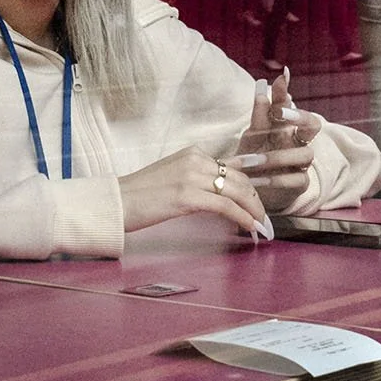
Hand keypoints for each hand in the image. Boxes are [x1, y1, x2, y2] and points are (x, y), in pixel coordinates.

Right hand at [118, 146, 270, 238]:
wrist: (117, 201)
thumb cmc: (142, 195)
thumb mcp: (174, 176)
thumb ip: (199, 178)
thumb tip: (222, 191)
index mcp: (193, 153)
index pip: (233, 169)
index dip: (249, 188)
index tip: (257, 204)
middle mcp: (196, 160)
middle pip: (240, 179)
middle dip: (256, 200)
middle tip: (264, 218)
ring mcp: (192, 176)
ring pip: (237, 191)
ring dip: (254, 210)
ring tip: (261, 226)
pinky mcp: (187, 196)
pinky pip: (225, 206)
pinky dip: (242, 217)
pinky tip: (250, 227)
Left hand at [234, 70, 320, 213]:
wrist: (250, 190)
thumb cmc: (252, 158)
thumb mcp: (251, 136)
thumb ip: (259, 115)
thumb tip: (262, 85)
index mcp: (284, 126)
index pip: (288, 105)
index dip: (285, 92)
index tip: (281, 76)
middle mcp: (297, 141)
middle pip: (313, 124)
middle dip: (301, 116)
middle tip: (281, 113)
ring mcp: (301, 162)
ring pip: (305, 154)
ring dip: (277, 156)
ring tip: (253, 161)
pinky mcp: (300, 183)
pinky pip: (297, 179)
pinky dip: (277, 179)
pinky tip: (258, 180)